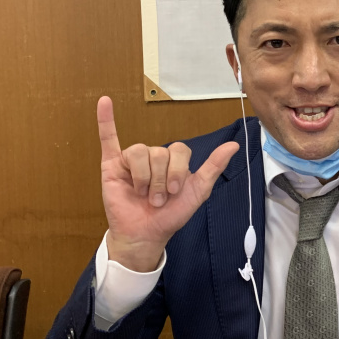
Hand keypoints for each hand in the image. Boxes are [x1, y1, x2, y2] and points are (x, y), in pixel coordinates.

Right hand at [97, 96, 238, 271]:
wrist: (145, 235)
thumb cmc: (170, 215)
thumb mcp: (198, 191)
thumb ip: (214, 167)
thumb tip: (234, 145)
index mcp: (174, 161)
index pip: (179, 149)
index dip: (178, 170)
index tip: (176, 191)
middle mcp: (154, 157)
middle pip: (159, 153)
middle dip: (160, 179)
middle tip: (158, 199)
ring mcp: (132, 160)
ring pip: (140, 152)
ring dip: (144, 177)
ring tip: (142, 194)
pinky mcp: (112, 166)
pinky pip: (108, 139)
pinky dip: (105, 120)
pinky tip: (104, 103)